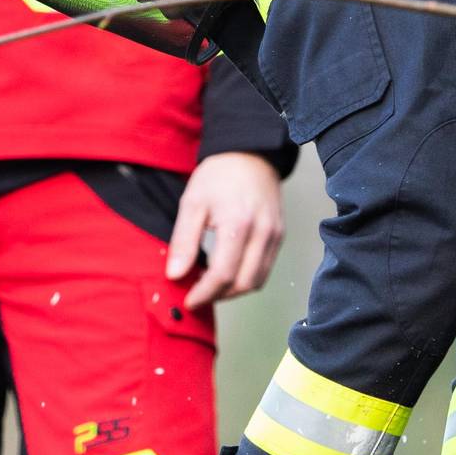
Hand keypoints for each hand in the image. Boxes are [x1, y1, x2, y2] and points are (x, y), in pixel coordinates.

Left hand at [167, 151, 284, 310]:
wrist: (249, 154)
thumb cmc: (219, 176)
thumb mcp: (192, 204)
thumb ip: (184, 242)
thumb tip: (176, 275)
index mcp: (238, 223)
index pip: (223, 274)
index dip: (204, 293)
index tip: (189, 300)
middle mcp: (262, 232)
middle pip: (243, 283)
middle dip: (218, 296)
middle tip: (198, 294)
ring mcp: (274, 235)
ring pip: (257, 281)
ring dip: (233, 291)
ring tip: (210, 285)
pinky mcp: (279, 236)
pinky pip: (264, 269)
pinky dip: (245, 279)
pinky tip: (227, 272)